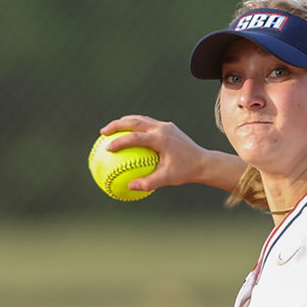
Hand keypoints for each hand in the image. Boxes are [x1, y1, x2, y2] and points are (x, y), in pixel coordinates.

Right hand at [98, 115, 238, 194]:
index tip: (108, 148)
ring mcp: (166, 126)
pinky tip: (128, 134)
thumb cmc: (185, 172)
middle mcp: (162, 128)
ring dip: (125, 122)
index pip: (135, 137)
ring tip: (112, 129)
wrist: (204, 162)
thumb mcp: (167, 179)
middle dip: (116, 125)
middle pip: (134, 121)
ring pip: (141, 119)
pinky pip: (148, 123)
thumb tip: (130, 186)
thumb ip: (148, 183)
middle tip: (103, 132)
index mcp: (161, 139)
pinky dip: (136, 126)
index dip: (120, 142)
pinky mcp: (168, 127)